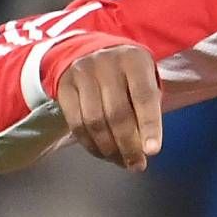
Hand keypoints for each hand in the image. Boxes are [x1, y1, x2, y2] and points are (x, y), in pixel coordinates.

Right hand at [55, 45, 162, 170]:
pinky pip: (76, 124)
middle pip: (117, 113)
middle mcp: (106, 63)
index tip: (152, 151)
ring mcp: (82, 74)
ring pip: (94, 122)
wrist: (90, 51)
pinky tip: (103, 153)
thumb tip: (146, 148)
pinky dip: (90, 144)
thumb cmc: (128, 73)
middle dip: (128, 145)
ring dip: (109, 149)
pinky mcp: (64, 87)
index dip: (149, 125)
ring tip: (122, 161)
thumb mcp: (144, 78)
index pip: (144, 96)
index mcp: (134, 60)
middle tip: (137, 165)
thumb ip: (147, 107)